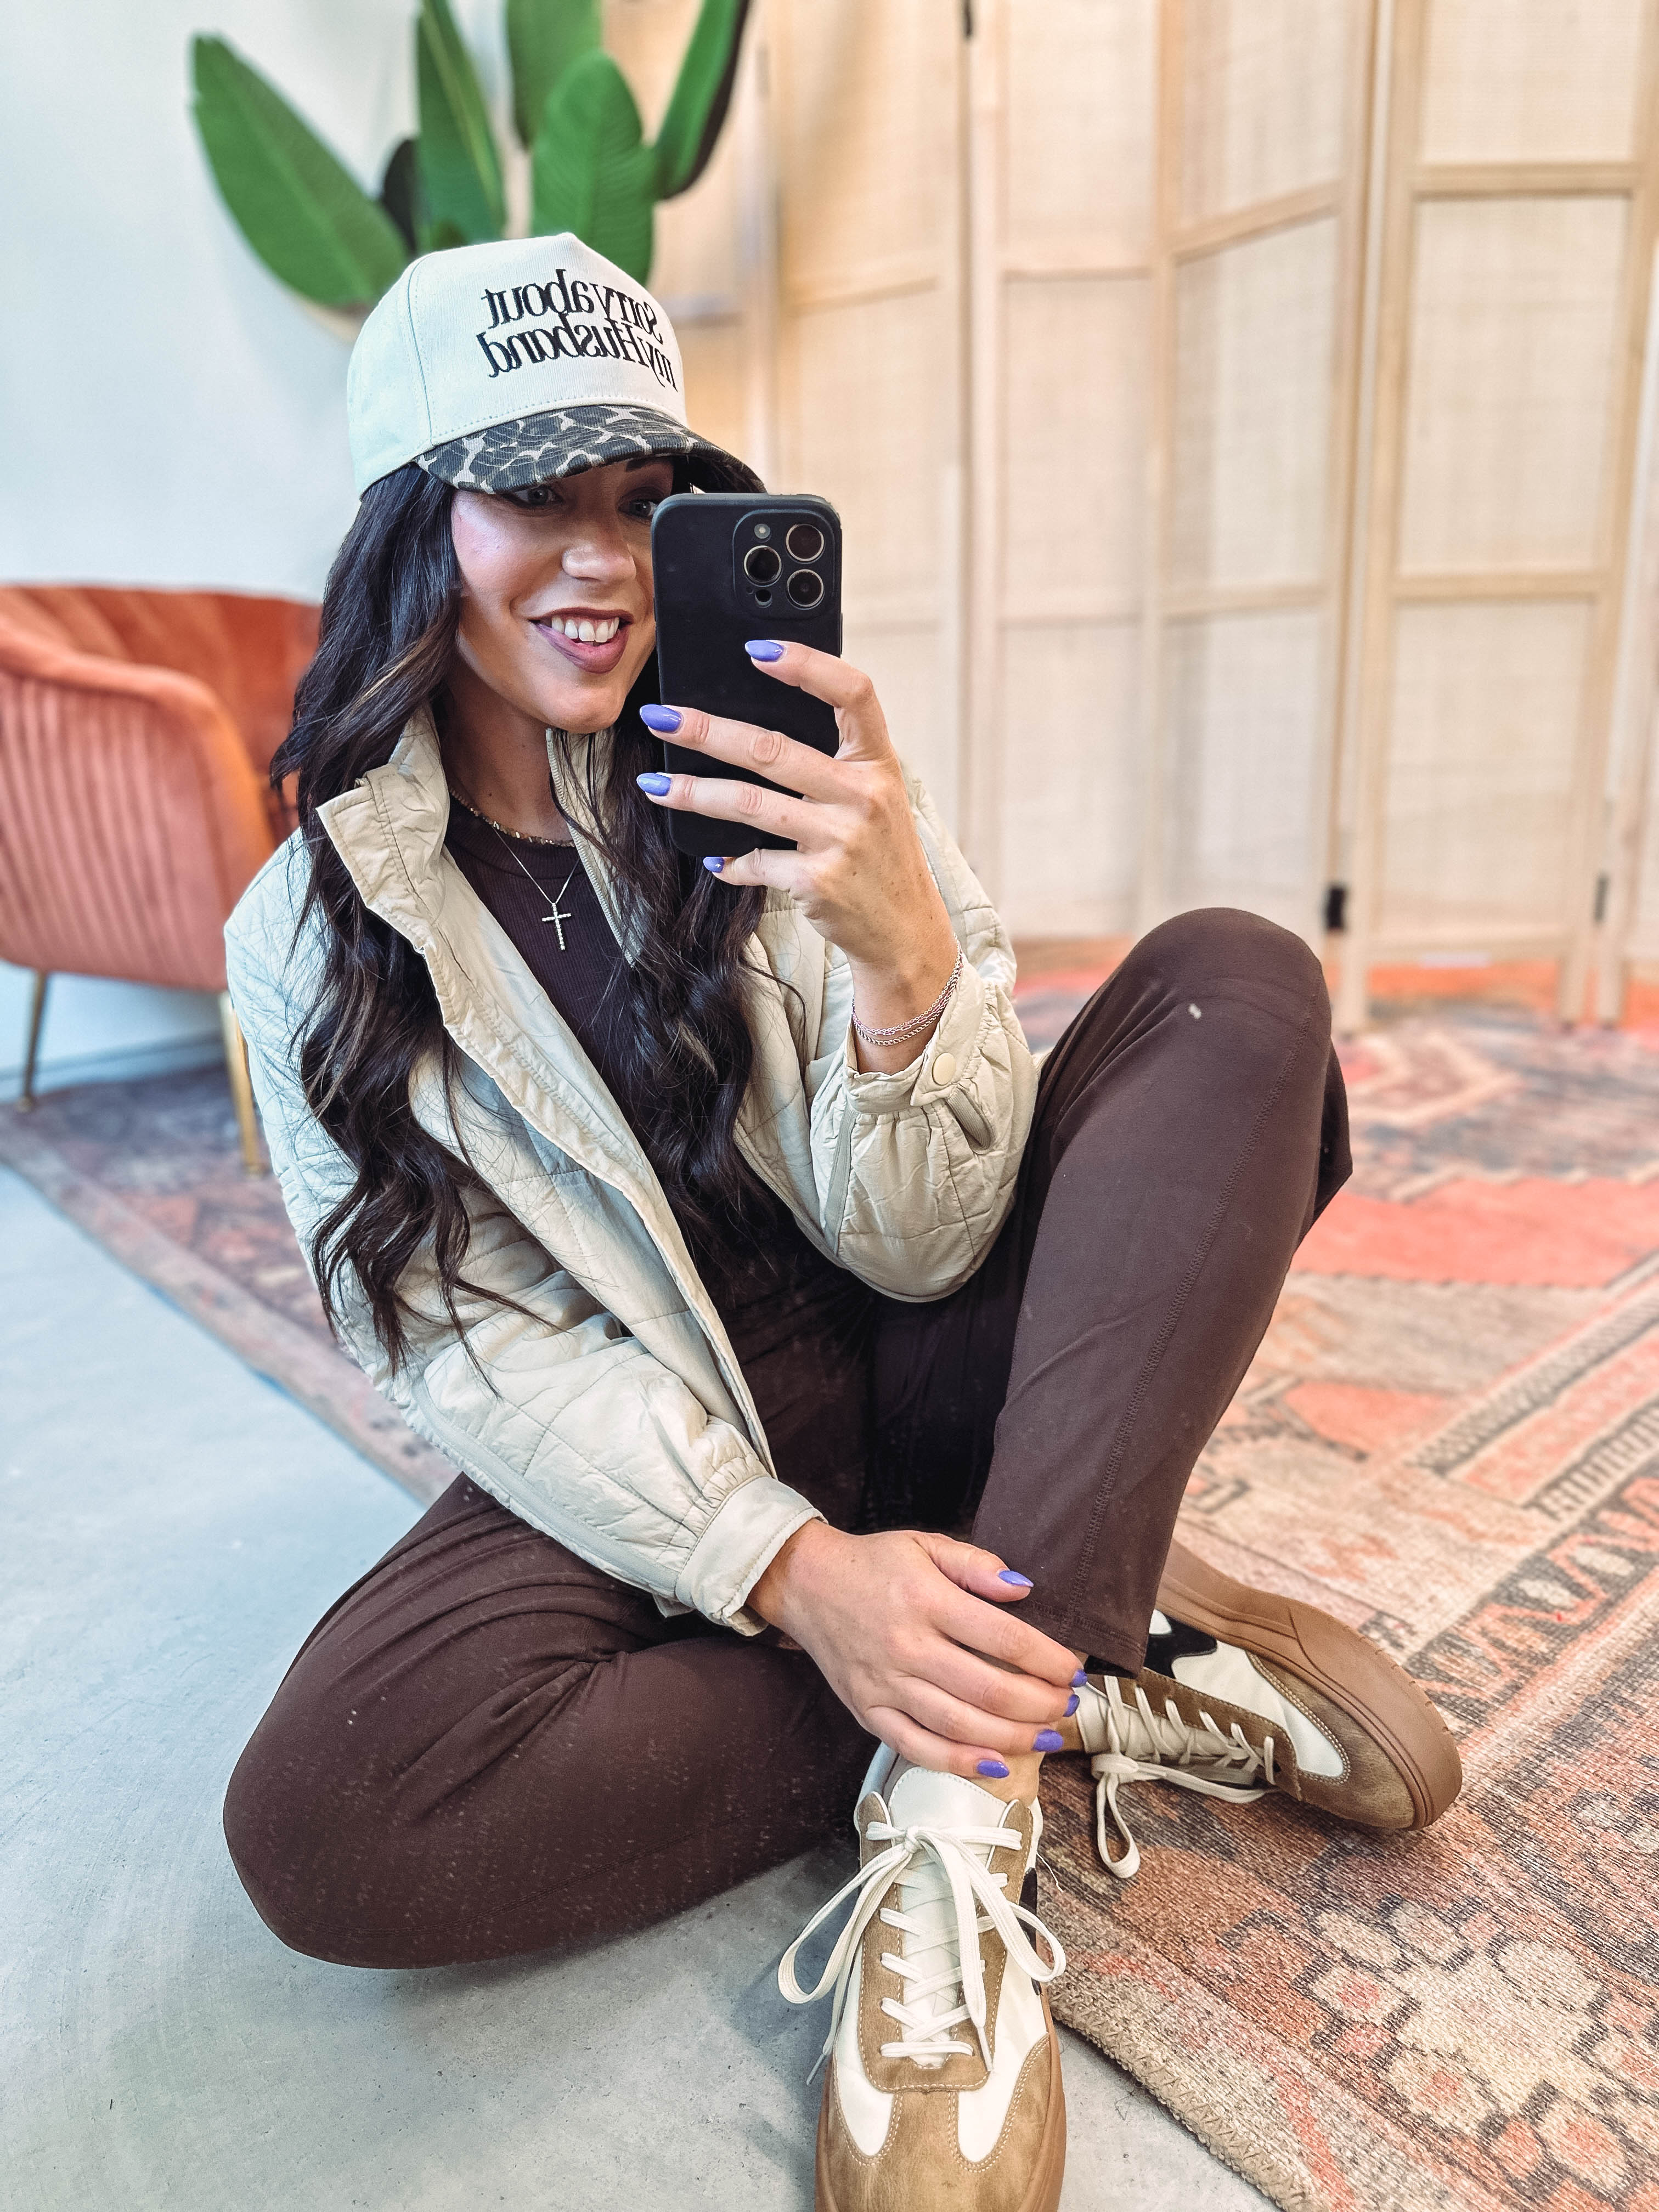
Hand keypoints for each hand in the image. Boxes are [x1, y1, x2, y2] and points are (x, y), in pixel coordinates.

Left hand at [637, 643, 961, 1069]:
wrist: (904, 930)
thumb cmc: (879, 856)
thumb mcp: (876, 799)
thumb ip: (834, 764)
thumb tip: (751, 731)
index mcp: (880, 763)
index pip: (854, 694)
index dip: (807, 665)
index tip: (757, 649)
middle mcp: (864, 795)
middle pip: (773, 748)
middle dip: (707, 730)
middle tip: (661, 717)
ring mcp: (841, 839)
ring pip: (749, 803)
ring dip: (694, 793)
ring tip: (655, 785)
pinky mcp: (817, 881)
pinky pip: (754, 861)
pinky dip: (729, 861)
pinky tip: (715, 858)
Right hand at [748, 1523, 1079, 1779]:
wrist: (806, 1584)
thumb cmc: (874, 1564)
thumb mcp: (925, 1544)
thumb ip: (977, 1563)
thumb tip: (1024, 1588)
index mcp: (926, 1600)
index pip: (1003, 1638)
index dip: (1048, 1660)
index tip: (1074, 1671)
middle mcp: (906, 1646)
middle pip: (989, 1690)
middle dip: (1041, 1704)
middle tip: (1068, 1705)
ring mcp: (885, 1684)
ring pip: (960, 1726)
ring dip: (1014, 1738)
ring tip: (1048, 1736)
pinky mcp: (868, 1711)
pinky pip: (918, 1748)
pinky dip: (959, 1763)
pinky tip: (995, 1764)